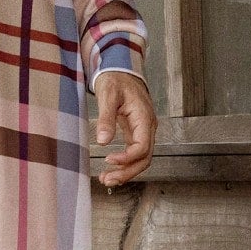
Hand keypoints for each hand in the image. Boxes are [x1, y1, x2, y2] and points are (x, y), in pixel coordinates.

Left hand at [94, 71, 155, 187]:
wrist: (121, 69)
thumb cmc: (116, 79)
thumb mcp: (108, 95)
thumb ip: (106, 118)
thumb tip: (102, 140)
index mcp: (144, 118)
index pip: (142, 146)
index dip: (127, 158)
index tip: (108, 159)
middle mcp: (147, 127)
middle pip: (144, 158)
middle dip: (127, 172)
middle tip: (108, 180)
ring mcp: (143, 131)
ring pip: (141, 159)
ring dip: (126, 172)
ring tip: (107, 179)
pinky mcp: (135, 132)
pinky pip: (135, 153)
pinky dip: (125, 164)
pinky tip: (112, 170)